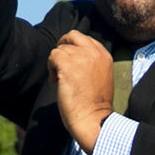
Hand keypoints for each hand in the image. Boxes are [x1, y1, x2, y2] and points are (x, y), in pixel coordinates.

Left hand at [48, 30, 113, 152]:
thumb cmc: (95, 104)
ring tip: (58, 79)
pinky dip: (50, 68)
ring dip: (56, 63)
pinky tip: (54, 81)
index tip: (71, 62)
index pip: (85, 39)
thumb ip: (91, 63)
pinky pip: (53, 56)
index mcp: (104, 55)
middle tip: (59, 62)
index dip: (74, 48)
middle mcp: (94, 53)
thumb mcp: (101, 76)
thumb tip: (73, 57)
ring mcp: (81, 57)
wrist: (93, 119)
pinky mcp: (68, 65)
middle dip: (63, 46)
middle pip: (72, 35)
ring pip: (60, 49)